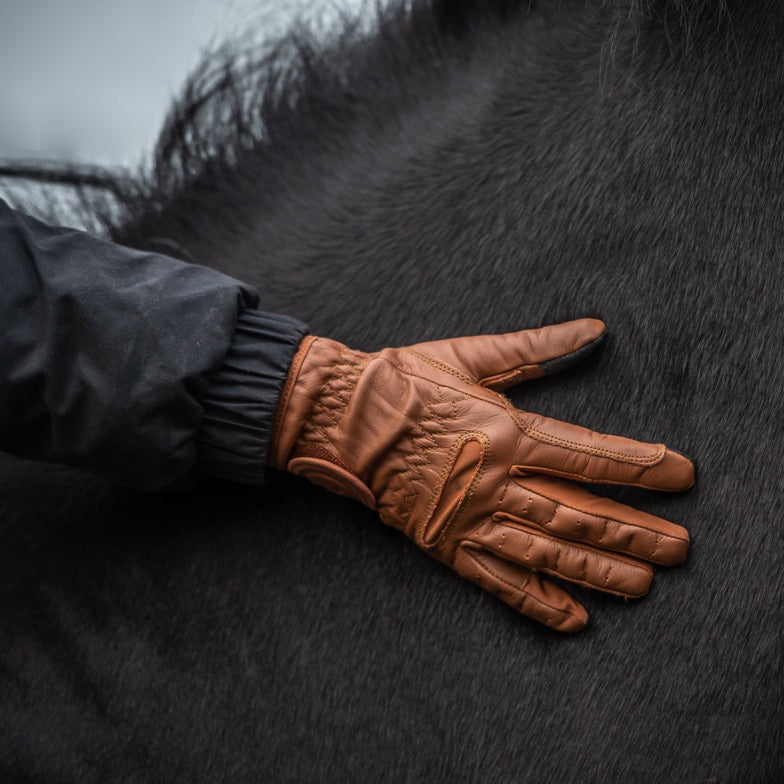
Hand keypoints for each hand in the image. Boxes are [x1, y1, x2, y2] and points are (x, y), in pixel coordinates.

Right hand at [269, 319, 693, 631]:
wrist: (342, 419)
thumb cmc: (406, 382)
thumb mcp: (472, 354)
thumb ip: (537, 346)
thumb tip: (593, 328)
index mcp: (504, 430)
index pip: (588, 452)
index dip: (640, 466)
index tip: (681, 475)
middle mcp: (494, 480)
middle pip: (577, 511)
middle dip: (634, 532)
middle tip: (680, 549)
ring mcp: (470, 517)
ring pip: (546, 551)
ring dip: (599, 571)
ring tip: (644, 586)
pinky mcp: (445, 543)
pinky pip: (496, 580)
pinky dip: (535, 602)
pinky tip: (572, 618)